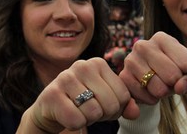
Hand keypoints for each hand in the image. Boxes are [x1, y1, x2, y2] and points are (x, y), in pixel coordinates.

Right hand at [17, 58, 138, 132]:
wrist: (52, 106)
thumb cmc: (84, 101)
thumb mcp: (107, 100)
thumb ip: (124, 104)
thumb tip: (135, 112)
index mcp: (99, 63)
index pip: (123, 95)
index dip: (117, 108)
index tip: (104, 105)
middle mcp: (83, 65)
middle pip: (111, 104)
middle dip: (104, 114)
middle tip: (92, 110)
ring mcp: (65, 77)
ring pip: (94, 112)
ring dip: (88, 118)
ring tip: (79, 110)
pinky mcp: (51, 94)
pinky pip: (76, 120)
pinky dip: (75, 123)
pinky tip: (68, 113)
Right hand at [119, 32, 186, 104]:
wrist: (149, 81)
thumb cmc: (172, 73)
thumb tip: (179, 87)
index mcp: (161, 38)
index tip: (179, 69)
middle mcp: (143, 45)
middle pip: (173, 75)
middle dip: (175, 85)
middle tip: (168, 80)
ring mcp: (130, 60)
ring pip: (160, 89)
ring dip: (163, 93)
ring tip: (158, 84)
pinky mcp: (123, 76)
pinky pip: (147, 97)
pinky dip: (152, 100)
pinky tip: (148, 90)